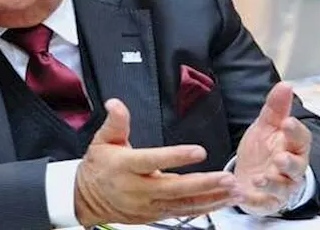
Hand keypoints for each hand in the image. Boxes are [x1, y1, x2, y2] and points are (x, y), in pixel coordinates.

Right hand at [74, 99, 241, 225]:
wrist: (86, 199)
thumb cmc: (98, 167)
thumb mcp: (102, 140)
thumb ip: (115, 122)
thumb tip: (115, 103)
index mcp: (125, 166)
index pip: (153, 161)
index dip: (176, 157)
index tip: (198, 151)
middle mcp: (137, 189)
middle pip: (174, 188)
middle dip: (203, 184)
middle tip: (226, 178)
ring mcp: (147, 205)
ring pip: (182, 204)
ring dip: (210, 198)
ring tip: (232, 191)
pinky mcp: (153, 215)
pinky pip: (181, 213)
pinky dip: (202, 208)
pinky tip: (220, 201)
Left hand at [234, 82, 311, 215]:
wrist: (250, 176)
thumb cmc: (263, 151)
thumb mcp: (267, 126)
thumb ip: (276, 108)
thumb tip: (285, 84)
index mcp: (292, 147)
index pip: (300, 139)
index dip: (295, 131)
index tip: (287, 122)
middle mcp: (290, 169)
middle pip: (297, 166)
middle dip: (289, 162)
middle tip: (279, 157)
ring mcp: (279, 187)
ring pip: (281, 187)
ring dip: (272, 182)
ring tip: (259, 177)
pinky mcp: (266, 201)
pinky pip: (262, 202)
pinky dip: (253, 199)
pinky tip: (241, 192)